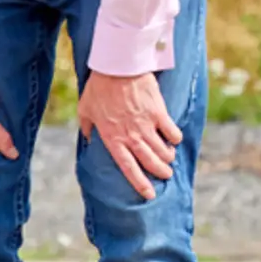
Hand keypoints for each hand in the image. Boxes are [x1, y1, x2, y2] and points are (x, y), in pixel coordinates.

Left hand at [76, 68, 182, 199]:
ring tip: (169, 159)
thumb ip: (87, 128)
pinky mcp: (159, 113)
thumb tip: (88, 139)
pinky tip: (174, 140)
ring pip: (163, 150)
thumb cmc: (99, 88)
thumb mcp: (85, 110)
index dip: (139, 183)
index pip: (128, 168)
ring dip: (168, 157)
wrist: (117, 67)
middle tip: (165, 176)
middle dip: (160, 173)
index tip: (149, 194)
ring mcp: (147, 125)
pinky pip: (172, 132)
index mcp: (113, 138)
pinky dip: (175, 138)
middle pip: (150, 162)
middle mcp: (131, 136)